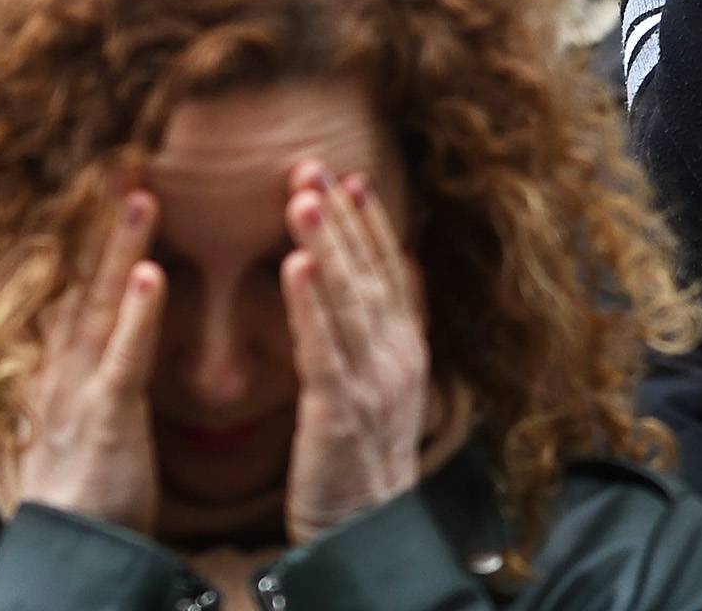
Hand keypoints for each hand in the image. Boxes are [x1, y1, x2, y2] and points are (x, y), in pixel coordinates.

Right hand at [6, 189, 162, 532]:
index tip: (114, 171)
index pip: (79, 281)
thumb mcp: (90, 412)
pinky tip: (147, 273)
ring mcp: (77, 389)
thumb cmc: (92, 488)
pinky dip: (133, 314)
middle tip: (122, 152)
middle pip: (81, 277)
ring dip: (118, 245)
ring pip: (97, 304)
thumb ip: (99, 363)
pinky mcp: (102, 419)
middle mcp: (63, 365)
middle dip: (99, 217)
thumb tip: (113, 316)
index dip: (94, 228)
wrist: (70, 557)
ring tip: (138, 190)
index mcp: (66, 363)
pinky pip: (120, 359)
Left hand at [282, 163, 430, 544]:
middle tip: (314, 163)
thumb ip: (375, 345)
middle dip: (342, 216)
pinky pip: (323, 346)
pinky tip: (294, 264)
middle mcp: (398, 357)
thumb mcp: (379, 397)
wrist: (366, 538)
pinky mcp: (339, 410)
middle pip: (370, 272)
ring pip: (348, 298)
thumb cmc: (360, 469)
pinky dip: (310, 302)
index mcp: (406, 352)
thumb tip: (376, 297)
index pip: (390, 273)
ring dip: (326, 241)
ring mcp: (373, 381)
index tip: (350, 177)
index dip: (371, 224)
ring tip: (302, 194)